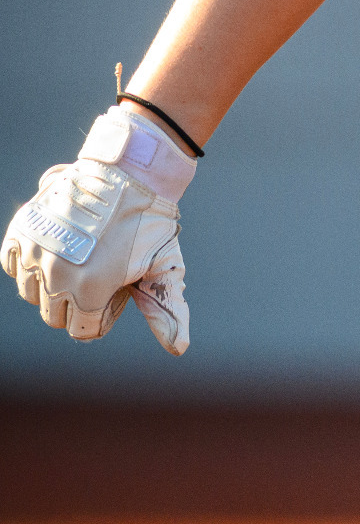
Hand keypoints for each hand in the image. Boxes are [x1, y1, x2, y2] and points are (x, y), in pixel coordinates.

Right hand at [3, 105, 194, 354]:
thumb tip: (179, 350)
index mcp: (90, 290)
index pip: (82, 331)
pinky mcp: (20, 233)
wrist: (128, 173)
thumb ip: (167, 310)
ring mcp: (34, 254)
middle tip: (102, 274)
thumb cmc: (151, 222)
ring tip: (82, 260)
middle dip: (79, 303)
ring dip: (53, 286)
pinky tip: (57, 250)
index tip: (116, 292)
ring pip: (32, 295)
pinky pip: (14, 267)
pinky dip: (30, 264)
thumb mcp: (165, 265)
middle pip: (55, 316)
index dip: (103, 316)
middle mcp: (55, 276)